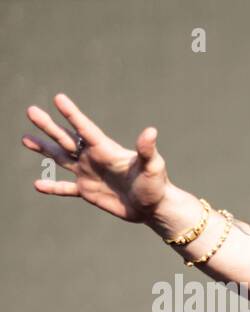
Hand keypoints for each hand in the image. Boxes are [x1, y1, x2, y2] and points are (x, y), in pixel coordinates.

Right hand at [21, 93, 170, 223]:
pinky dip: (52, 187)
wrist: (154, 207)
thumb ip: (147, 150)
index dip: (72, 114)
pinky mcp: (87, 191)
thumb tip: (151, 131)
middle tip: (31, 110)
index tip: (58, 99)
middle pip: (66, 138)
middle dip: (48, 126)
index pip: (85, 129)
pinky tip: (37, 185)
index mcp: (106, 150)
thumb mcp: (153, 166)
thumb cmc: (156, 185)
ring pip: (60, 158)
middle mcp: (93, 158)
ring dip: (44, 148)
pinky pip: (65, 188)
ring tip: (25, 138)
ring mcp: (88, 174)